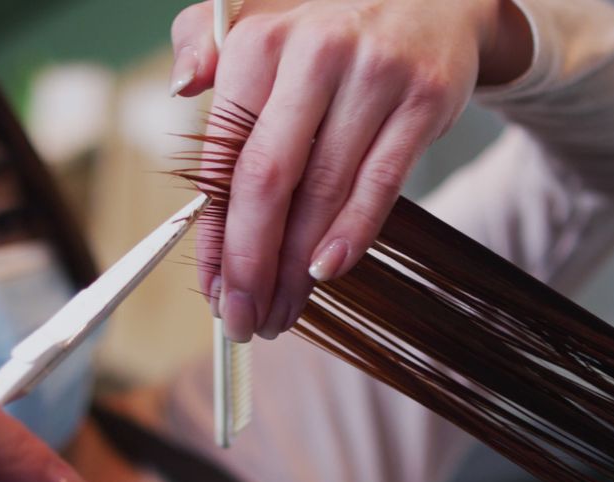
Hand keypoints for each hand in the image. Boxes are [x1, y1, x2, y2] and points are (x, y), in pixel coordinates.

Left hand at [171, 0, 531, 340]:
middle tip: (244, 318)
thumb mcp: (264, 24)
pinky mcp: (423, 101)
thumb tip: (182, 89)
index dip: (215, 234)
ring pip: (324, 191)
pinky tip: (327, 271)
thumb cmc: (332, 34)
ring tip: (282, 311)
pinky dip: (353, 233)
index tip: (212, 288)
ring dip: (298, 267)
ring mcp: (374, 78)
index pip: (225, 157)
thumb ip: (208, 48)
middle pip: (269, 180)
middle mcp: (314, 54)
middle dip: (251, 263)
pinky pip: (382, 183)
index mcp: (260, 43)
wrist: (432, 2)